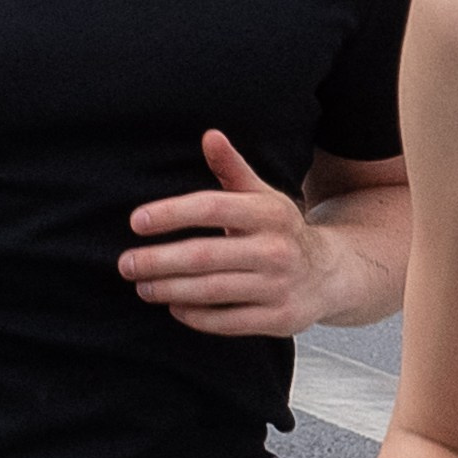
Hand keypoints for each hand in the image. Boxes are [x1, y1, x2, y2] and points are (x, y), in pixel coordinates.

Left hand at [122, 129, 334, 334]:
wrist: (331, 273)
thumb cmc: (281, 231)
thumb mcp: (262, 196)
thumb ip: (232, 169)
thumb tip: (209, 136)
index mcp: (269, 212)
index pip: (211, 208)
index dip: (171, 214)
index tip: (136, 222)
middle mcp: (276, 249)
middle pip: (204, 255)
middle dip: (159, 260)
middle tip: (127, 264)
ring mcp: (278, 286)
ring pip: (212, 290)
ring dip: (170, 290)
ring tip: (143, 287)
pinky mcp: (280, 319)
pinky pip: (229, 322)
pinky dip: (197, 316)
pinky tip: (174, 308)